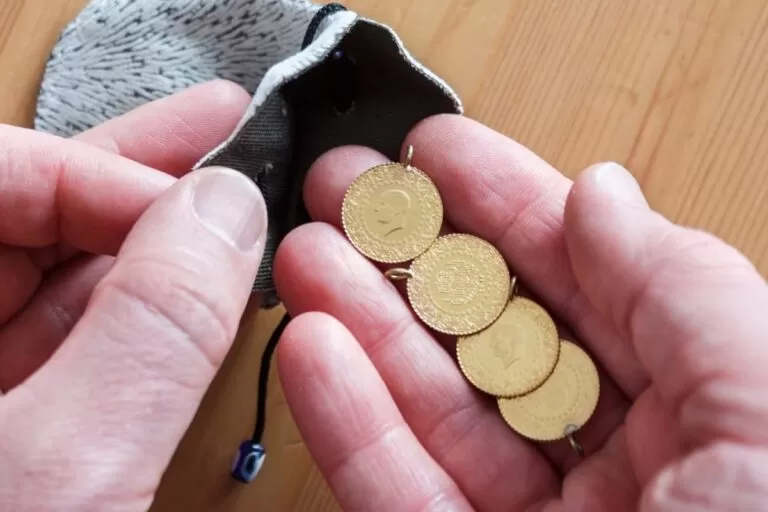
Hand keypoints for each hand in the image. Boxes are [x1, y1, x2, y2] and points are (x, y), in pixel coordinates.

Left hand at [0, 81, 267, 510]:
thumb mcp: (66, 475)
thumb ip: (154, 329)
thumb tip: (226, 211)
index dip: (107, 174)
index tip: (206, 203)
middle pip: (26, 213)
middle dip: (138, 177)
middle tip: (225, 131)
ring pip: (58, 274)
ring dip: (151, 240)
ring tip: (228, 190)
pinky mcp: (8, 422)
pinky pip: (77, 339)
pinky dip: (144, 310)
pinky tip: (201, 282)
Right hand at [274, 114, 767, 510]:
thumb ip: (687, 289)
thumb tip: (604, 192)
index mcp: (709, 412)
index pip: (589, 279)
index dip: (509, 202)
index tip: (436, 152)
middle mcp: (623, 465)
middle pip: (496, 332)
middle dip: (417, 252)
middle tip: (350, 192)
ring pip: (436, 405)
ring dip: (365, 321)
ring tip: (307, 253)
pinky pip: (400, 488)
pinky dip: (352, 417)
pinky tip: (313, 348)